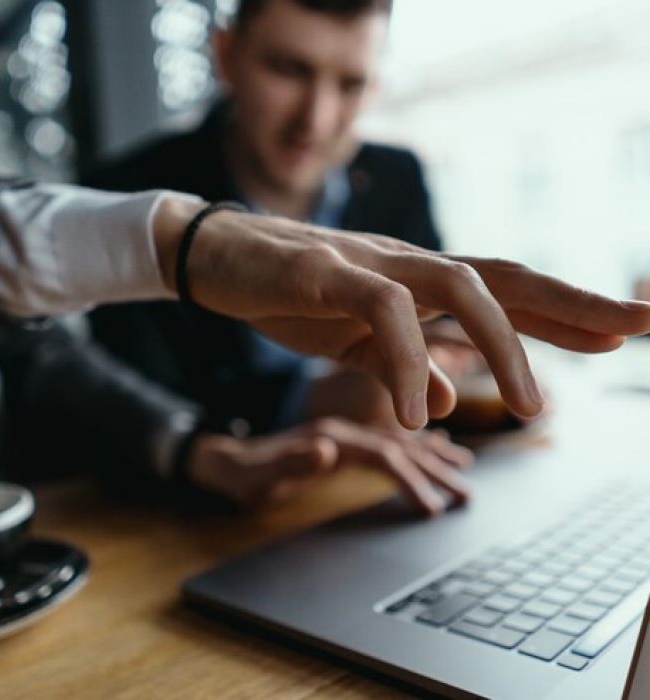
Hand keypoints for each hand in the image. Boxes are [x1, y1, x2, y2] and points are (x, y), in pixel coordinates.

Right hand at [154, 198, 649, 430]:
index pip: (505, 290)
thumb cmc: (289, 295)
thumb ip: (401, 368)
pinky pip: (381, 312)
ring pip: (458, 286)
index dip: (565, 310)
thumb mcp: (353, 344)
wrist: (219, 257)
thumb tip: (449, 399)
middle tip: (637, 329)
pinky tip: (417, 414)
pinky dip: (406, 362)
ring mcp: (370, 263)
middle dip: (574, 303)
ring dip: (502, 347)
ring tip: (529, 412)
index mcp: (415, 283)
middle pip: (505, 275)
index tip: (622, 332)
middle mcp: (406, 265)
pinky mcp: (326, 271)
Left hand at [186, 418, 472, 515]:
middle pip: (399, 445)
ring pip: (399, 441)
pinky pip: (388, 440)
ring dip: (431, 455)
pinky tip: (433, 447)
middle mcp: (343, 431)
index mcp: (330, 436)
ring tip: (464, 467)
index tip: (433, 506)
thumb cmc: (244, 474)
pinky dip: (414, 445)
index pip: (382, 454)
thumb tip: (328, 449)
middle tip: (466, 492)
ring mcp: (346, 434)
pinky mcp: (345, 441)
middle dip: (434, 468)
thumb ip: (292, 461)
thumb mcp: (260, 475)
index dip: (410, 478)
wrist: (227, 460)